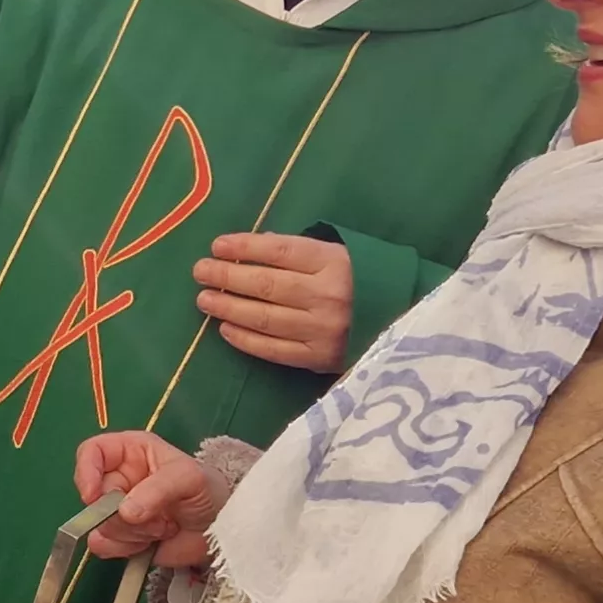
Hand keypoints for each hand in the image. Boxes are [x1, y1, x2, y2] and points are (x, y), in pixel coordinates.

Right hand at [73, 431, 222, 568]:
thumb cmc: (207, 491)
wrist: (220, 529)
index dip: (86, 472)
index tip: (93, 496)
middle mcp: (118, 479)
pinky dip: (127, 548)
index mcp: (129, 452)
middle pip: (94, 498)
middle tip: (156, 518)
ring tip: (163, 526)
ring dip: (132, 533)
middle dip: (123, 514)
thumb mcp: (188, 478)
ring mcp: (117, 510)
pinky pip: (104, 546)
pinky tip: (151, 542)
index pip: (91, 452)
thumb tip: (124, 511)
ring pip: (100, 525)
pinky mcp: (120, 538)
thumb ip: (156, 489)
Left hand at [197, 233, 354, 371]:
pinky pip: (273, 349)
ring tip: (205, 300)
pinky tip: (225, 329)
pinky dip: (246, 339)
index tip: (217, 245)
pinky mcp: (318, 357)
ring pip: (265, 318)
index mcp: (333, 262)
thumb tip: (251, 248)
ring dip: (229, 307)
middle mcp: (327, 294)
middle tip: (200, 271)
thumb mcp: (339, 255)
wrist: (402, 323)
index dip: (245, 247)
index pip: (280, 250)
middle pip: (267, 284)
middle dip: (227, 276)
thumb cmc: (363, 282)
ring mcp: (323, 329)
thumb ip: (299, 251)